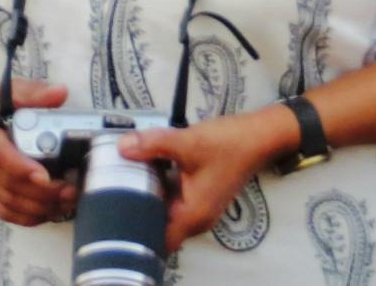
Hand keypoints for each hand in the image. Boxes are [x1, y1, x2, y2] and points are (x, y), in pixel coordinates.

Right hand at [0, 77, 77, 227]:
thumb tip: (61, 93)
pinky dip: (24, 217)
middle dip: (41, 193)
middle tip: (70, 190)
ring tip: (65, 203)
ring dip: (37, 207)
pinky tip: (46, 213)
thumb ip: (32, 93)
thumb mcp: (4, 90)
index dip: (21, 167)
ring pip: (6, 202)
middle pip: (7, 184)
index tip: (45, 176)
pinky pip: (2, 209)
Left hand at [117, 109, 290, 254]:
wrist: (259, 136)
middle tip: (116, 184)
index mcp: (193, 216)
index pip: (158, 240)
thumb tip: (122, 147)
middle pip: (158, 223)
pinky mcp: (199, 192)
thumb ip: (153, 145)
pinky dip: (160, 184)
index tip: (118, 209)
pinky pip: (172, 195)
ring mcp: (198, 206)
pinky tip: (147, 163)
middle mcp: (196, 218)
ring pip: (164, 207)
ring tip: (127, 171)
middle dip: (139, 206)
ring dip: (149, 192)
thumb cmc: (229, 145)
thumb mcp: (187, 142)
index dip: (137, 229)